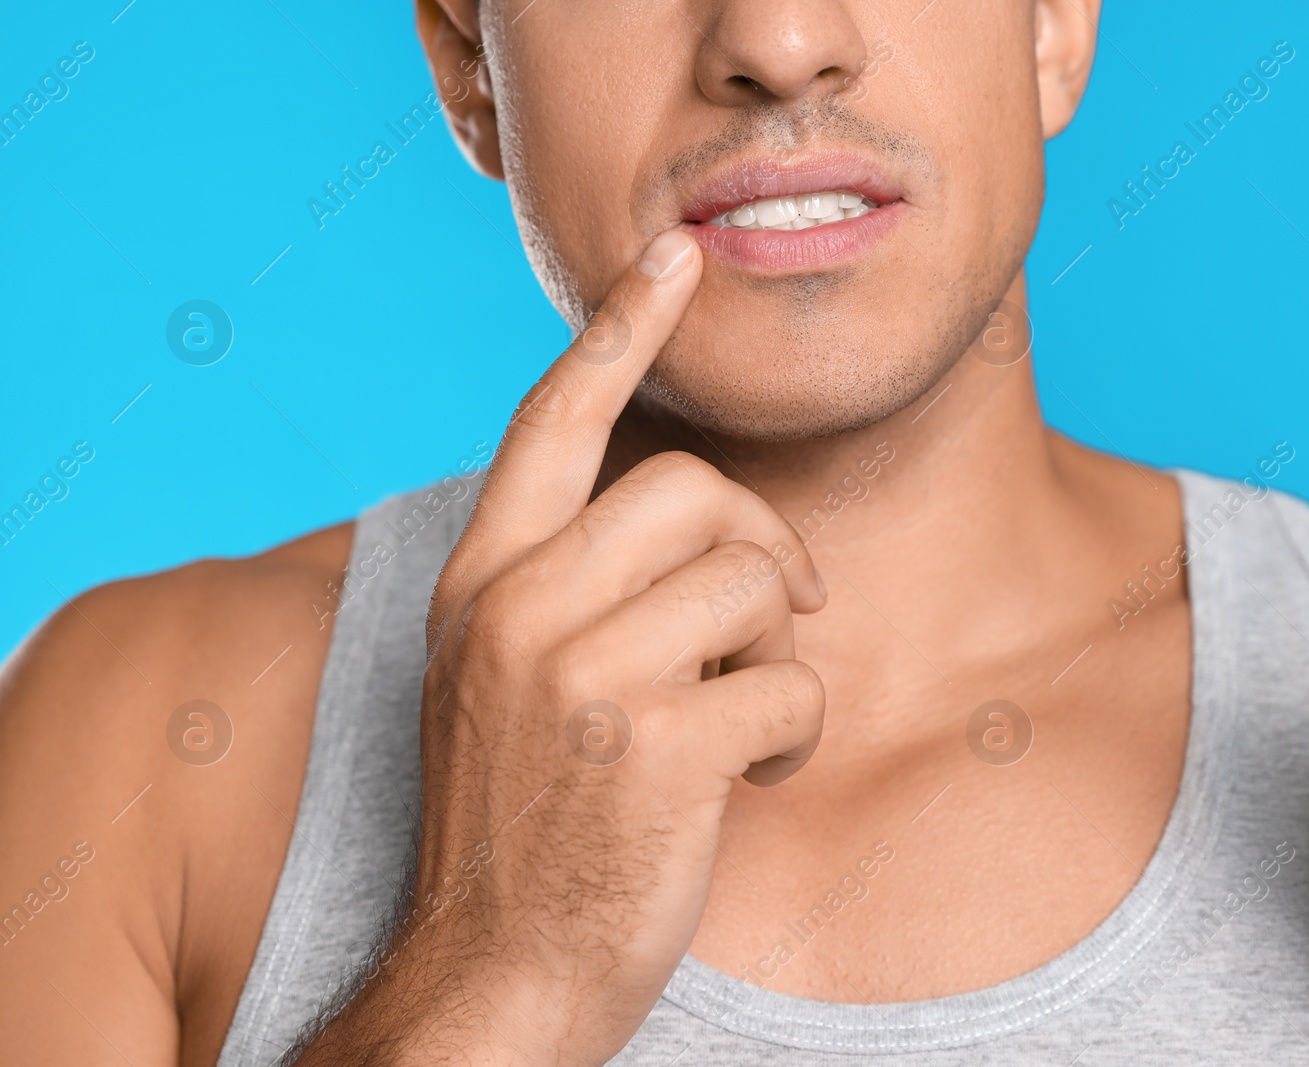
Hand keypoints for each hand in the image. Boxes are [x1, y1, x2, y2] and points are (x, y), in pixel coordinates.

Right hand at [293, 229, 828, 1066]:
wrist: (491, 978)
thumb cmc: (519, 828)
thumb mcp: (502, 682)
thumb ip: (562, 587)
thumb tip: (686, 517)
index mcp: (480, 584)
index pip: (553, 417)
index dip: (622, 326)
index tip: (674, 251)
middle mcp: (519, 610)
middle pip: (695, 489)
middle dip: (762, 546)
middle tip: (776, 614)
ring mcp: (582, 676)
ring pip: (756, 581)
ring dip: (778, 652)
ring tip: (743, 719)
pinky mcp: (654, 748)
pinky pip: (790, 687)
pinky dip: (797, 736)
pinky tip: (755, 779)